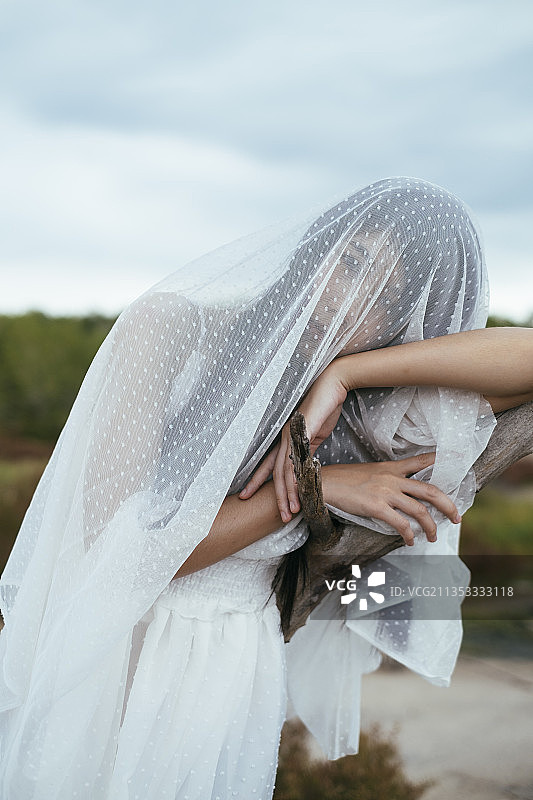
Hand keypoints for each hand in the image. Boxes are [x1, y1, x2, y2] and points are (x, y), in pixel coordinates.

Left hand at [239, 363, 347, 520]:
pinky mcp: (303, 430)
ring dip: (288, 493)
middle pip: (275, 473)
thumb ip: (308, 451)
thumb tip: (306, 468)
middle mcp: (284, 437)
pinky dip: (297, 475)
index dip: (257, 480)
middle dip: (275, 496)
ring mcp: (292, 433)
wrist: (333, 386)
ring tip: (292, 511)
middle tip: (278, 516)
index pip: (269, 464)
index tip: (247, 495)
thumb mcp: (315, 435)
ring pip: (285, 469)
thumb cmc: (325, 408)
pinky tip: (299, 489)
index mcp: (286, 438)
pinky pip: (298, 457)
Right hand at [322, 454, 460, 544]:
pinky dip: (409, 534)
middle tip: (457, 517)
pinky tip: (410, 541)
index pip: (421, 460)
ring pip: (420, 510)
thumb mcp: (368, 472)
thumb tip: (398, 492)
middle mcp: (392, 478)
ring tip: (433, 536)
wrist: (323, 483)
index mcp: (391, 467)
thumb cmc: (343, 479)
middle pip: (430, 490)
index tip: (459, 462)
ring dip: (431, 526)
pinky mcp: (376, 506)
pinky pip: (400, 523)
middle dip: (448, 505)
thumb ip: (386, 479)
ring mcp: (385, 492)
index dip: (441, 460)